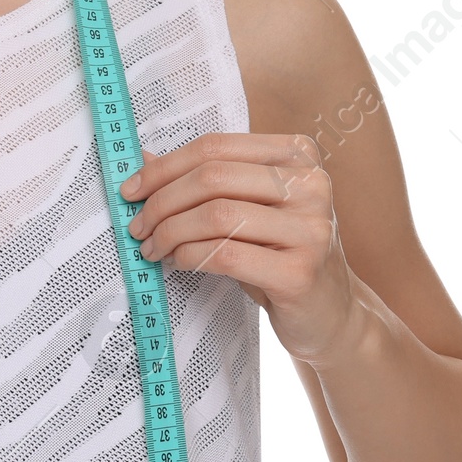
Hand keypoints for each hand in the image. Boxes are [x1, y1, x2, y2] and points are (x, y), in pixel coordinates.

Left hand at [118, 134, 359, 364]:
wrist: (331, 314)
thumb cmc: (279, 254)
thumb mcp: (247, 208)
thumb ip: (205, 180)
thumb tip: (143, 158)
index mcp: (297, 155)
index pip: (215, 147)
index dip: (164, 168)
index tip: (131, 190)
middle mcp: (311, 185)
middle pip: (212, 178)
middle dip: (161, 203)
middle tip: (138, 227)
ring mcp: (311, 229)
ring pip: (216, 215)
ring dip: (170, 233)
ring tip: (153, 249)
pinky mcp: (301, 272)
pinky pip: (225, 254)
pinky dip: (189, 257)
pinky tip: (178, 263)